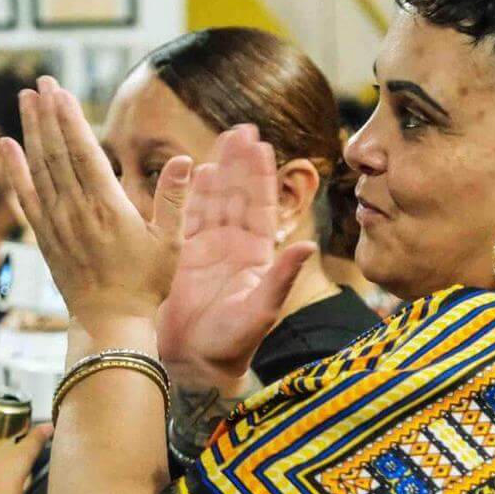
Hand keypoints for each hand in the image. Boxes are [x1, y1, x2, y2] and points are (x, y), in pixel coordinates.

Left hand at [0, 77, 180, 332]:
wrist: (110, 323)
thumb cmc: (146, 284)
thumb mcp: (171, 243)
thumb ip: (175, 199)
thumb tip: (185, 160)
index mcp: (108, 207)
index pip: (84, 152)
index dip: (70, 118)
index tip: (60, 91)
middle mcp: (76, 211)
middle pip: (57, 152)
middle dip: (48, 114)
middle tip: (40, 83)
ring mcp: (56, 224)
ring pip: (39, 168)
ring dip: (31, 131)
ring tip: (26, 100)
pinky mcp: (44, 237)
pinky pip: (25, 196)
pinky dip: (15, 169)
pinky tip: (7, 146)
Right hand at [156, 126, 315, 387]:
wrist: (197, 365)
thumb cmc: (232, 344)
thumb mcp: (262, 310)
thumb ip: (283, 276)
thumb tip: (308, 244)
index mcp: (256, 257)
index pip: (260, 207)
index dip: (261, 176)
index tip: (262, 145)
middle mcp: (235, 248)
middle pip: (239, 196)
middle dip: (241, 162)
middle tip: (243, 128)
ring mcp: (210, 251)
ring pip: (216, 202)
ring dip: (221, 171)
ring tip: (223, 139)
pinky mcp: (185, 259)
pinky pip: (190, 219)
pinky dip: (195, 195)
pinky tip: (199, 170)